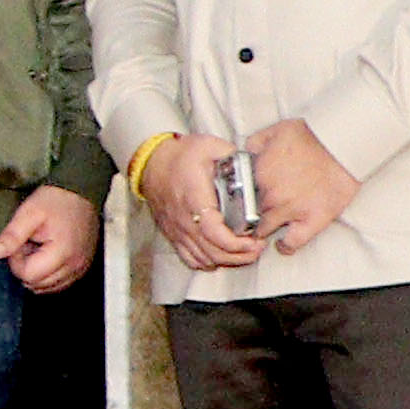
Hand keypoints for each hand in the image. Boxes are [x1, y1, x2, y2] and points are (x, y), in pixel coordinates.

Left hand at [0, 183, 99, 296]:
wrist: (80, 192)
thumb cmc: (57, 200)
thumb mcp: (28, 213)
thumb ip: (11, 236)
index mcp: (62, 252)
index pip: (29, 275)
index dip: (16, 261)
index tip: (19, 243)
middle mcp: (75, 265)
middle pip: (38, 284)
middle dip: (26, 266)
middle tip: (28, 244)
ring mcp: (81, 268)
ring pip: (49, 287)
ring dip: (38, 271)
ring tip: (39, 247)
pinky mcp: (82, 267)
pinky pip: (61, 282)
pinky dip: (49, 274)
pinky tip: (47, 254)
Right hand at [136, 132, 258, 271]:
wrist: (151, 163)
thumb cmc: (179, 156)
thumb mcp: (208, 146)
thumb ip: (232, 155)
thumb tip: (251, 164)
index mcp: (194, 198)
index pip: (214, 232)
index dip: (236, 243)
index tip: (255, 240)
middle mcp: (184, 219)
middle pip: (213, 251)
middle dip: (241, 255)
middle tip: (258, 247)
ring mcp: (177, 229)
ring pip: (203, 258)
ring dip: (228, 260)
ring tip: (246, 252)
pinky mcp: (173, 234)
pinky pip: (189, 258)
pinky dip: (207, 262)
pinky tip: (220, 256)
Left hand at [241, 119, 360, 253]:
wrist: (342, 143)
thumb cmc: (310, 135)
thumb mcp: (271, 132)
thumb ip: (252, 146)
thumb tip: (243, 157)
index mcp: (258, 175)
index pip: (238, 197)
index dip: (238, 201)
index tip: (241, 204)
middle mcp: (271, 196)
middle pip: (249, 214)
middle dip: (248, 216)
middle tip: (251, 218)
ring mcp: (292, 209)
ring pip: (266, 230)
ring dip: (263, 231)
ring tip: (265, 231)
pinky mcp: (315, 219)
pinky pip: (294, 242)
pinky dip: (286, 246)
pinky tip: (283, 245)